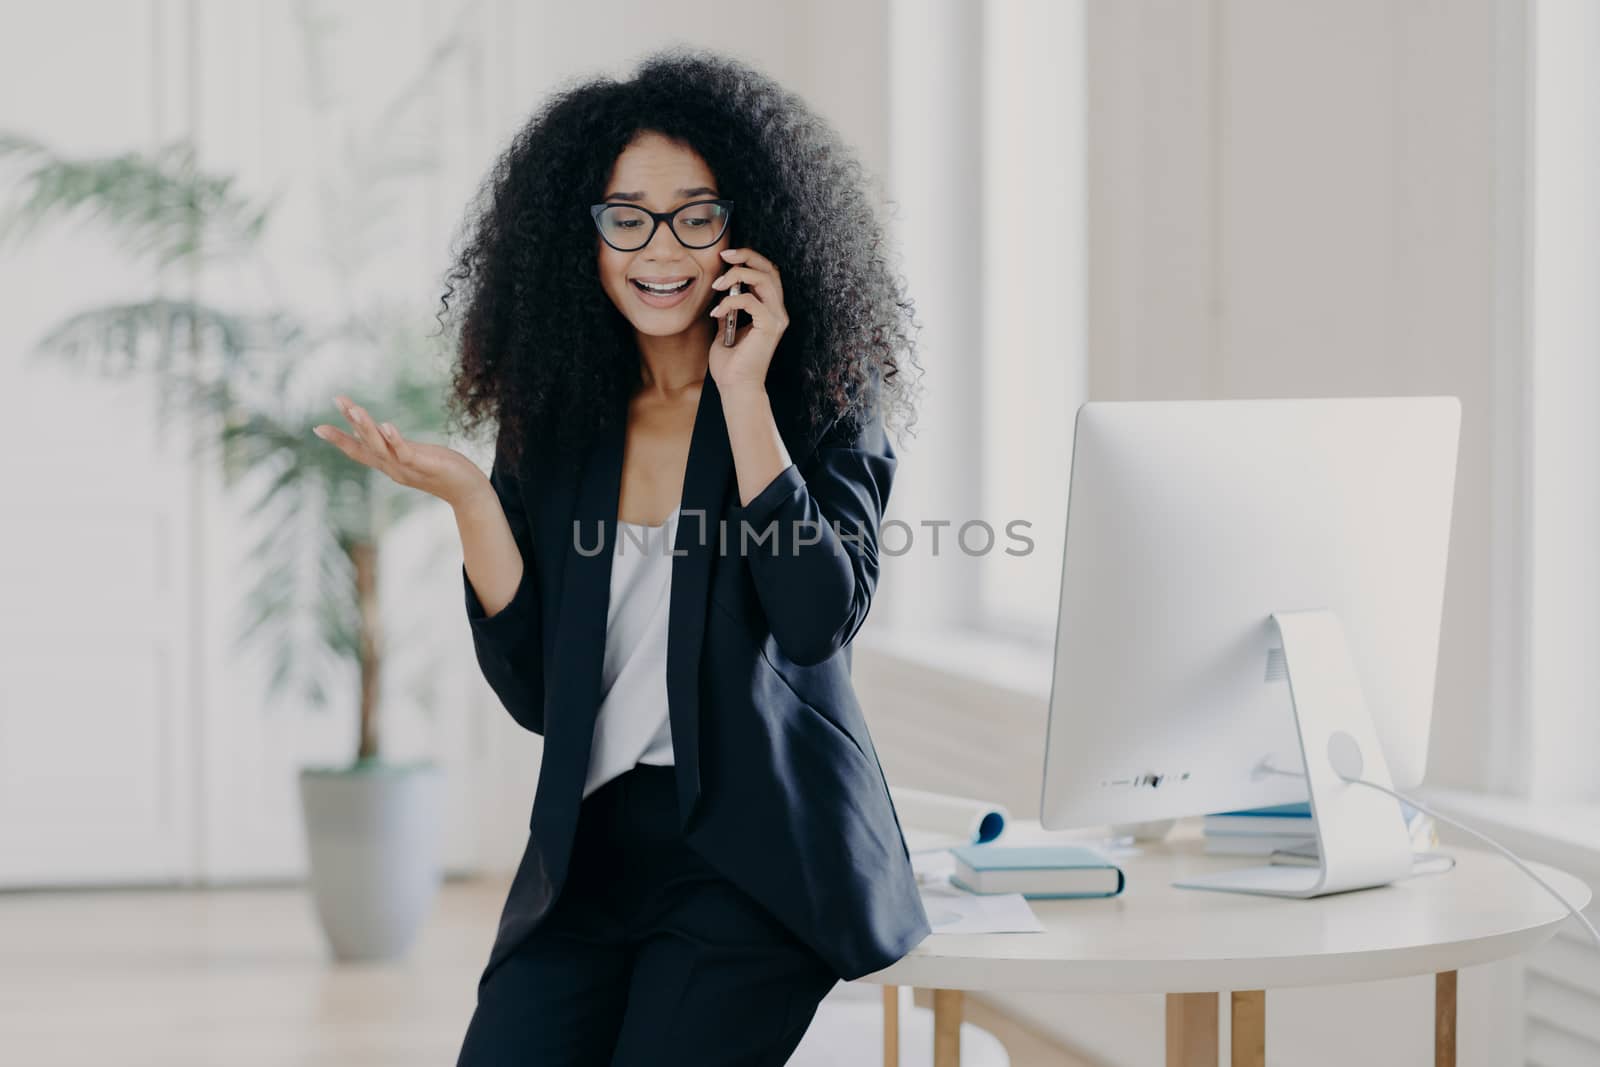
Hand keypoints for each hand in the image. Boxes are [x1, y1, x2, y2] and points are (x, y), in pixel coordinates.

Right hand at [314, 394, 488, 510]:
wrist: (468, 492)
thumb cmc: (443, 471)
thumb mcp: (413, 456)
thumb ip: (395, 447)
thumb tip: (380, 432)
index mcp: (389, 465)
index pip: (359, 451)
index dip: (340, 439)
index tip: (317, 427)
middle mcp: (393, 468)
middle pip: (364, 447)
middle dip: (346, 428)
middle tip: (332, 408)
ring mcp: (407, 467)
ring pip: (380, 448)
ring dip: (366, 428)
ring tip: (354, 409)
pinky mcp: (424, 465)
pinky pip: (405, 452)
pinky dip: (395, 439)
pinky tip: (387, 425)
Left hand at [707, 246, 788, 395]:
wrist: (736, 387)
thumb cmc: (731, 364)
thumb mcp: (725, 330)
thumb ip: (728, 311)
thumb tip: (720, 294)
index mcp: (770, 310)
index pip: (767, 273)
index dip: (749, 259)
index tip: (726, 257)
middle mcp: (777, 312)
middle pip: (770, 269)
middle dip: (746, 257)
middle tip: (724, 256)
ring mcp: (776, 319)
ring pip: (764, 280)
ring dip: (737, 276)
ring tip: (716, 285)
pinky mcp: (769, 327)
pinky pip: (751, 302)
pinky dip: (730, 302)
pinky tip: (716, 312)